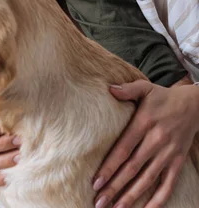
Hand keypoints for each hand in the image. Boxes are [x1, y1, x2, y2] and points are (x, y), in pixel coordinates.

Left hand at [93, 80, 198, 207]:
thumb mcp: (145, 88)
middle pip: (133, 168)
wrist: (193, 106)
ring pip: (148, 180)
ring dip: (131, 197)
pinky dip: (158, 200)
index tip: (96, 181)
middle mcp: (156, 141)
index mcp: (144, 122)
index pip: (124, 149)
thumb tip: (110, 89)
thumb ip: (128, 89)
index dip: (110, 167)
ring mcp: (168, 154)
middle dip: (115, 187)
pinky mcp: (178, 162)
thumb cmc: (162, 97)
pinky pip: (168, 185)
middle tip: (99, 201)